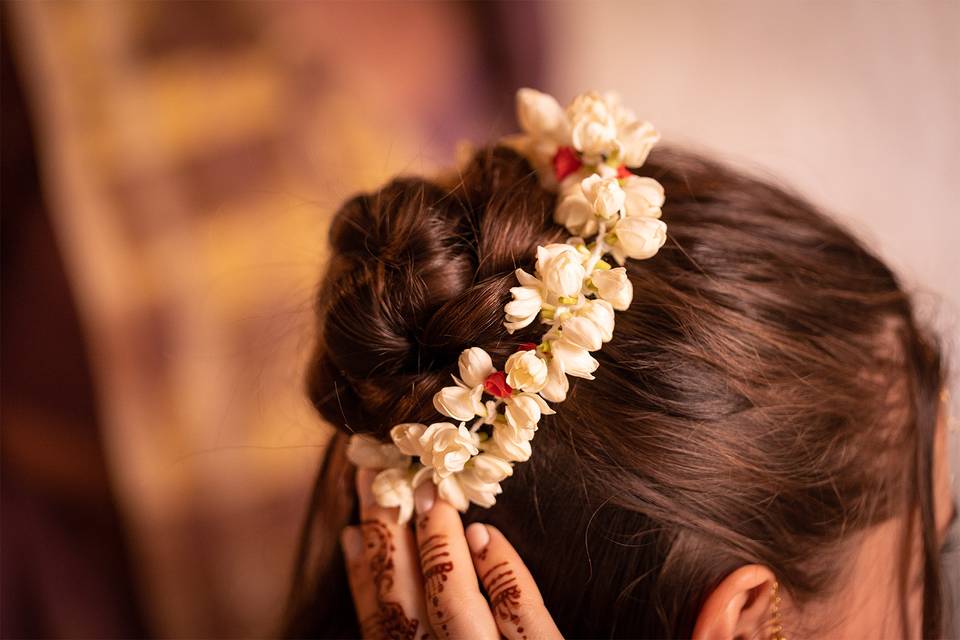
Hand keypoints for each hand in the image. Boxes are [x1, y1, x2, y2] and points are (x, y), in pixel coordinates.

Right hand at [341, 468, 562, 639]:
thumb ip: (430, 627)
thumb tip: (418, 562)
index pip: (381, 623)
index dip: (364, 576)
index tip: (353, 529)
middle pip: (402, 602)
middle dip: (385, 536)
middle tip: (373, 478)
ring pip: (451, 597)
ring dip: (434, 538)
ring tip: (425, 491)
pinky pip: (517, 608)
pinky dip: (499, 567)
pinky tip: (484, 532)